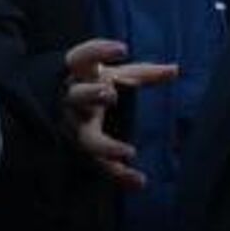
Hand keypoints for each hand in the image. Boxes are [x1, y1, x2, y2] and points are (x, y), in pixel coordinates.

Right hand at [62, 38, 177, 189]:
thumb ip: (143, 74)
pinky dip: (119, 175)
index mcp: (80, 75)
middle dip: (90, 95)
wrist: (53, 109)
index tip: (121, 48)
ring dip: (105, 146)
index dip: (98, 51)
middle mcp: (73, 100)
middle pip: (76, 96)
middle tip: (109, 95)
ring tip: (127, 152)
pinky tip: (139, 182)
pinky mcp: (82, 150)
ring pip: (85, 137)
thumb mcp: (114, 76)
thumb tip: (175, 69)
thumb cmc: (91, 86)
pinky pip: (99, 165)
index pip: (82, 57)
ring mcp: (74, 127)